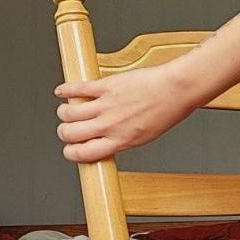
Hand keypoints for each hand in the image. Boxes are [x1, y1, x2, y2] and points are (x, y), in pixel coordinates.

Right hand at [55, 65, 197, 161]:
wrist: (177, 89)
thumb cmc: (167, 111)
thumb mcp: (145, 136)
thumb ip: (121, 140)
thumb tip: (103, 142)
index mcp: (120, 141)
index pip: (81, 154)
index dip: (71, 152)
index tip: (71, 148)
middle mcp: (110, 125)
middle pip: (69, 133)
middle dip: (64, 132)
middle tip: (69, 127)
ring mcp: (106, 105)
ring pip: (68, 113)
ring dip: (64, 112)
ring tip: (68, 110)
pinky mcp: (106, 86)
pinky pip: (76, 89)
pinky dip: (64, 91)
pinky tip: (62, 92)